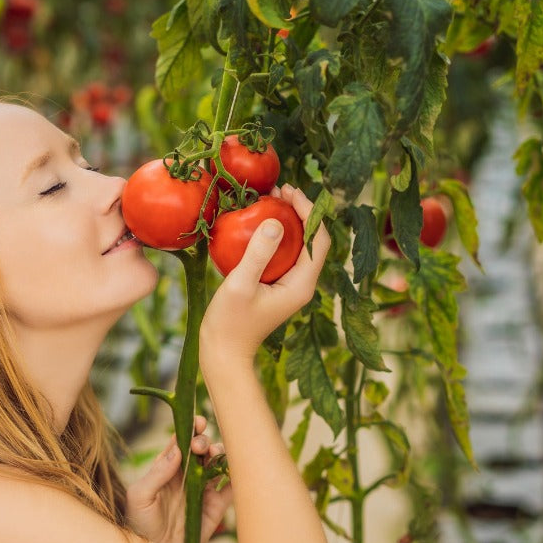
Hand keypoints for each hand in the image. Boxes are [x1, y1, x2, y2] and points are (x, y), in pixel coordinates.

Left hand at [125, 416, 232, 542]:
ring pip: (218, 462)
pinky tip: (235, 469)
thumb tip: (177, 450)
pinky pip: (231, 487)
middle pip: (202, 448)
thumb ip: (157, 473)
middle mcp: (187, 474)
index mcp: (167, 467)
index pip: (180, 441)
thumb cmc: (140, 525)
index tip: (197, 421)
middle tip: (200, 447)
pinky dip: (237, 475)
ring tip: (214, 456)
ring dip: (220, 454)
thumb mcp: (140, 497)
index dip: (190, 427)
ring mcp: (203, 488)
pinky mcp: (216, 505)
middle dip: (204, 441)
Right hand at [200, 184, 329, 369]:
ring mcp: (289, 285)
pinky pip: (282, 253)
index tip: (289, 191)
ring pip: (297, 245)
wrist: (223, 353)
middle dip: (299, 211)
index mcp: (302, 284)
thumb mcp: (240, 285)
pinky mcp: (276, 285)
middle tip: (278, 189)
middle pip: (312, 239)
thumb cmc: (230, 323)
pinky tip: (256, 223)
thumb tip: (274, 222)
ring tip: (269, 199)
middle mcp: (302, 283)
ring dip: (287, 220)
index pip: (319, 239)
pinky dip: (274, 235)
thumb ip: (258, 254)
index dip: (309, 211)